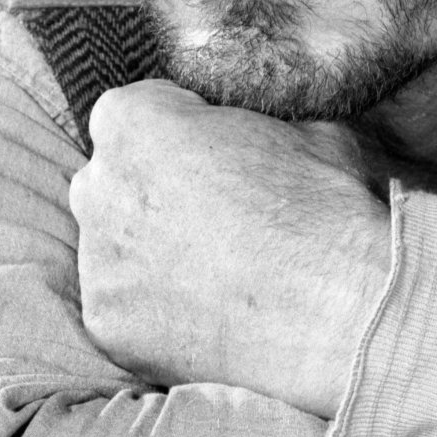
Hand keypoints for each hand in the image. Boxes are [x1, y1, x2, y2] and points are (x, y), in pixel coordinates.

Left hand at [67, 79, 391, 415]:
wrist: (339, 308)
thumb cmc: (325, 206)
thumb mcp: (299, 125)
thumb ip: (251, 119)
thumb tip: (260, 124)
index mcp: (133, 121)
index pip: (135, 111)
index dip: (180, 130)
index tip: (214, 156)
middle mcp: (97, 188)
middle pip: (114, 180)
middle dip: (153, 193)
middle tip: (215, 217)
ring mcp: (96, 262)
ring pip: (113, 247)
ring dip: (150, 253)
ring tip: (218, 273)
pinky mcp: (106, 325)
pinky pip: (121, 308)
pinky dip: (154, 312)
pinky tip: (208, 314)